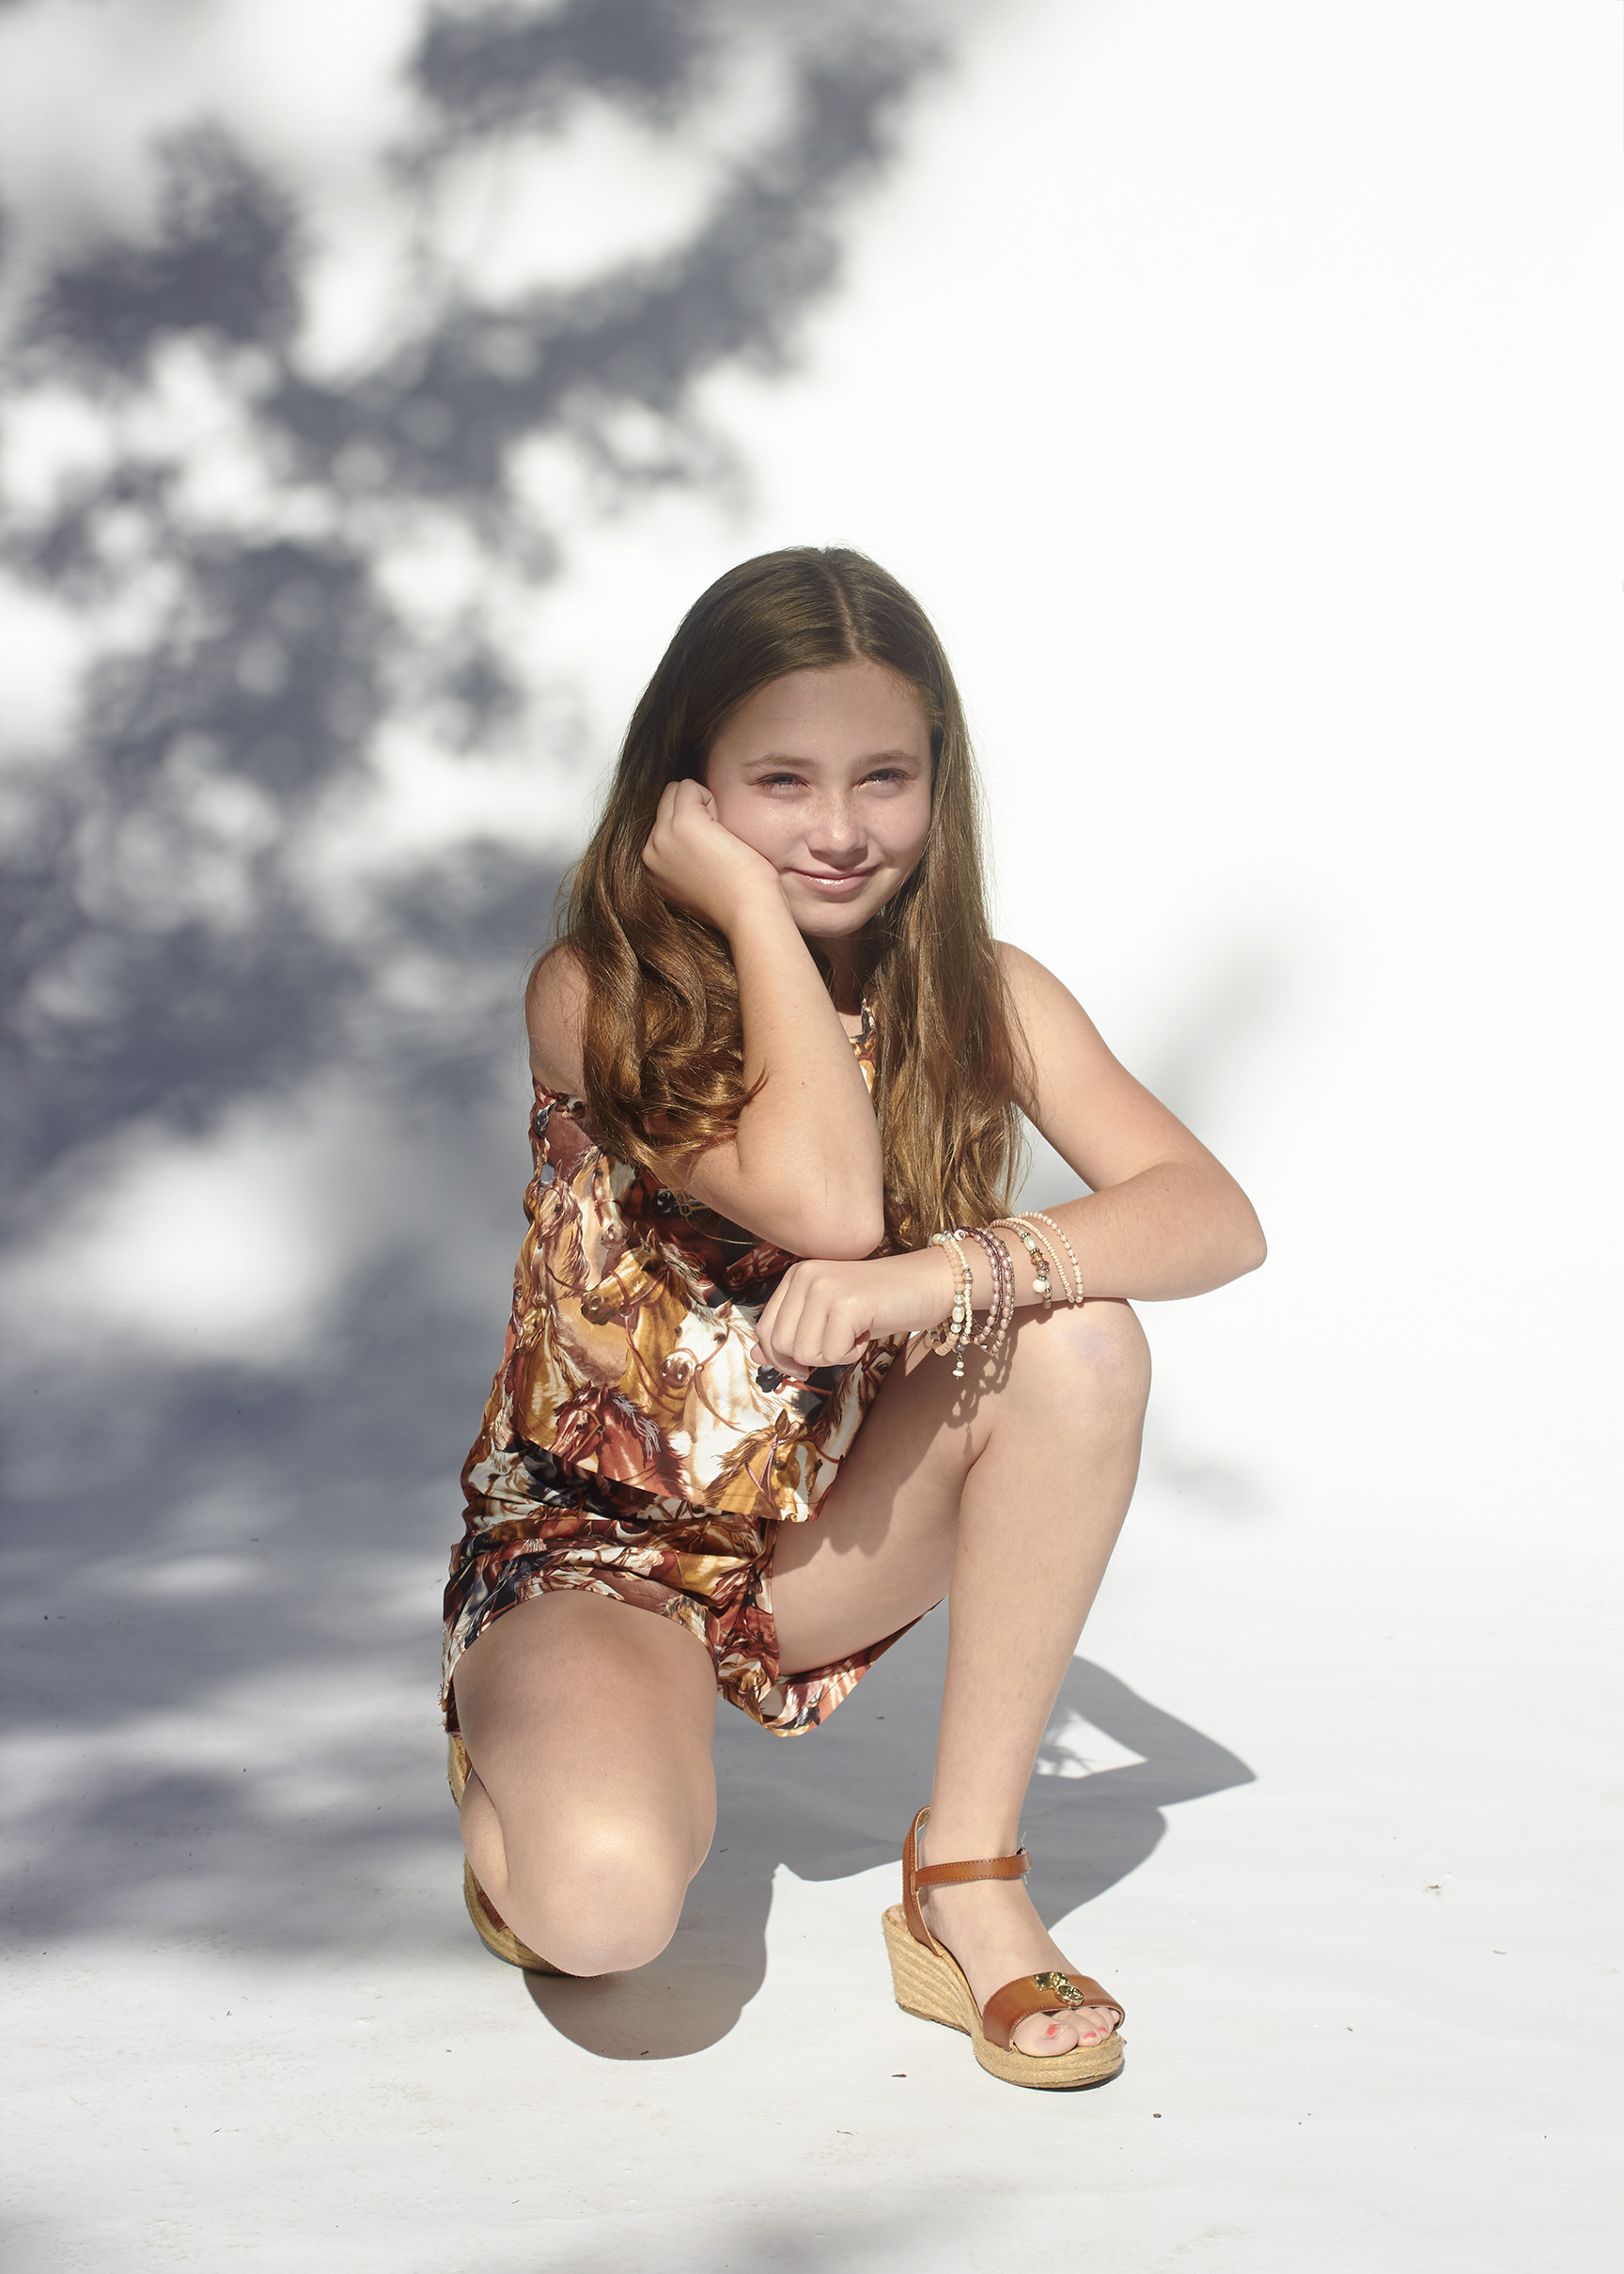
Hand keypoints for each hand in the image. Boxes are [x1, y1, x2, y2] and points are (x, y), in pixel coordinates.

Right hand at [641, 778, 784, 933]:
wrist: (748, 913)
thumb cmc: (736, 897)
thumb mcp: (697, 879)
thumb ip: (683, 858)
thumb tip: (690, 836)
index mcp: (653, 869)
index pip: (662, 823)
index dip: (691, 826)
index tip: (709, 853)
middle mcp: (650, 853)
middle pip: (665, 804)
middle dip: (692, 810)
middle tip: (717, 841)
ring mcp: (662, 837)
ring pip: (675, 791)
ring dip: (701, 804)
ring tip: (719, 836)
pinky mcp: (682, 823)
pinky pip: (689, 786)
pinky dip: (710, 798)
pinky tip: (722, 829)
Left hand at [753, 1247, 956, 1376]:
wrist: (929, 1284)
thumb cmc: (879, 1305)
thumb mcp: (828, 1319)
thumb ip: (792, 1333)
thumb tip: (756, 1357)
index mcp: (796, 1277)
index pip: (765, 1331)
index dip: (781, 1358)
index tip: (807, 1365)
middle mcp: (804, 1276)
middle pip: (781, 1346)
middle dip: (810, 1359)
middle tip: (841, 1344)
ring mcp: (824, 1287)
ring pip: (805, 1354)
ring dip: (834, 1356)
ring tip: (856, 1333)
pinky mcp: (847, 1303)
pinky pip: (833, 1354)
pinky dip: (853, 1354)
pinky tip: (868, 1332)